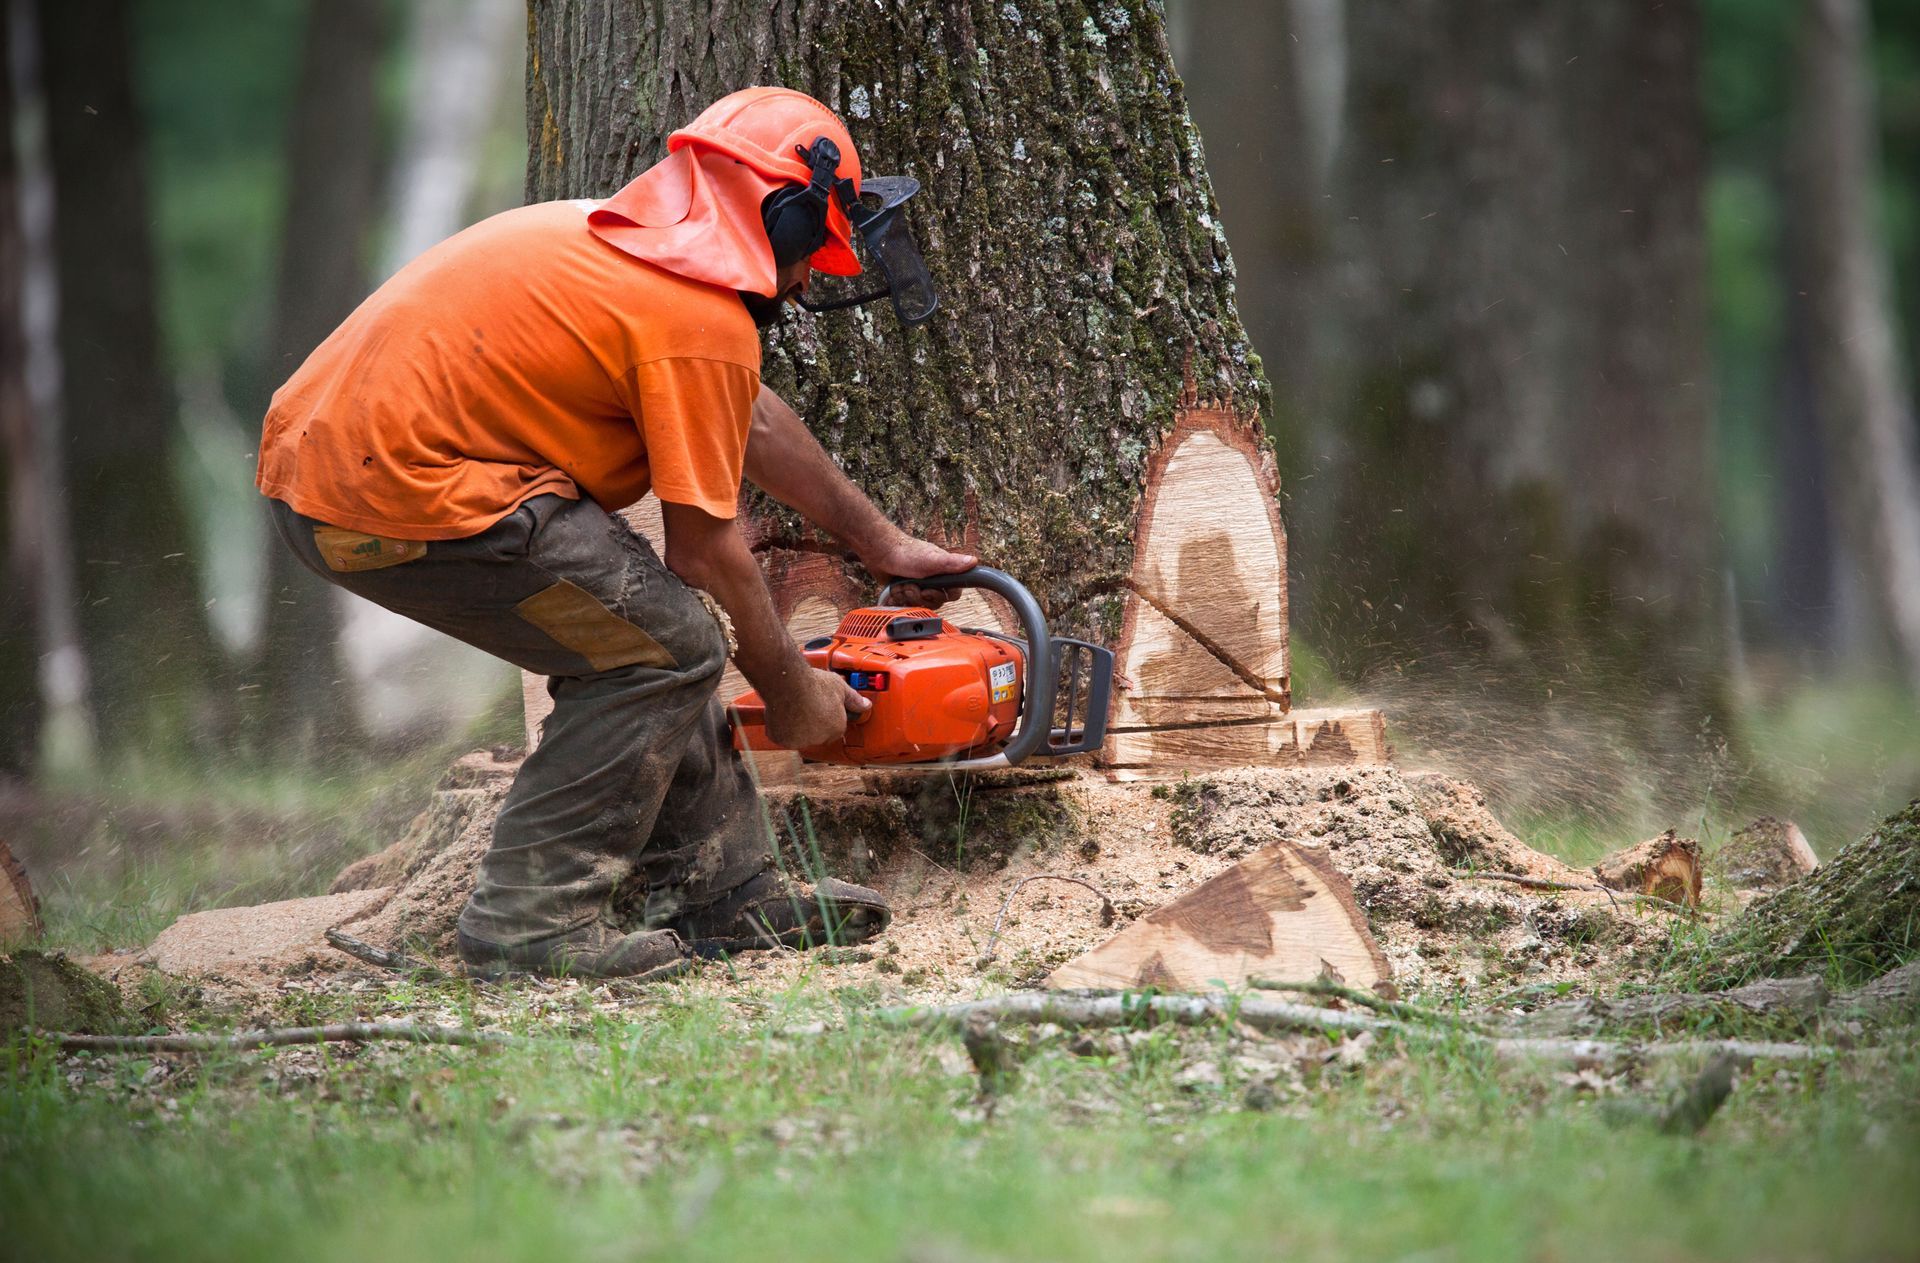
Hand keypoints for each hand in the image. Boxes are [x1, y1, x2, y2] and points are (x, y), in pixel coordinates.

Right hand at [763, 667, 870, 749]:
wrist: (787, 683)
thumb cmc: (812, 684)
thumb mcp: (840, 687)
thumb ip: (853, 699)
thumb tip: (865, 705)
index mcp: (836, 728)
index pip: (835, 729)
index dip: (828, 717)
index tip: (821, 707)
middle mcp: (819, 738)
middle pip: (816, 734)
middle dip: (812, 722)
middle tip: (806, 704)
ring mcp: (799, 740)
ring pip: (798, 736)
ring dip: (796, 726)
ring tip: (794, 706)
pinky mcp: (782, 739)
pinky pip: (782, 736)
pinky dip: (781, 727)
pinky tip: (782, 712)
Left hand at [861, 531, 977, 608]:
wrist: (881, 553)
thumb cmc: (906, 553)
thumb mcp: (932, 559)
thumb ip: (952, 563)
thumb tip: (974, 562)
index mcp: (944, 574)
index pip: (952, 595)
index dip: (939, 596)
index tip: (927, 591)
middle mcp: (933, 581)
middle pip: (933, 603)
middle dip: (918, 596)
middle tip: (910, 585)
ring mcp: (919, 587)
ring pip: (918, 605)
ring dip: (906, 597)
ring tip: (900, 585)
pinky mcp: (906, 592)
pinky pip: (905, 605)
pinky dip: (898, 599)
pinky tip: (894, 590)